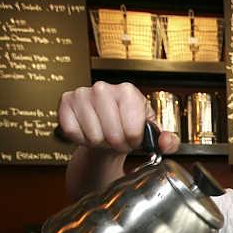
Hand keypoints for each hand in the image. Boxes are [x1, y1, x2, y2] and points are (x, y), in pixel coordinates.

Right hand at [57, 81, 179, 153]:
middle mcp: (104, 88)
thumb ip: (167, 141)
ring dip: (100, 143)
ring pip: (93, 136)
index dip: (134, 142)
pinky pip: (73, 133)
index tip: (133, 138)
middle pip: (113, 135)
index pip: (133, 130)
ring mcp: (82, 93)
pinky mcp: (65, 102)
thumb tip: (166, 142)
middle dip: (117, 145)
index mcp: (128, 92)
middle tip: (117, 139)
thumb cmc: (129, 128)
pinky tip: (88, 131)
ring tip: (104, 134)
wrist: (106, 127)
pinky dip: (82, 139)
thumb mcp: (152, 134)